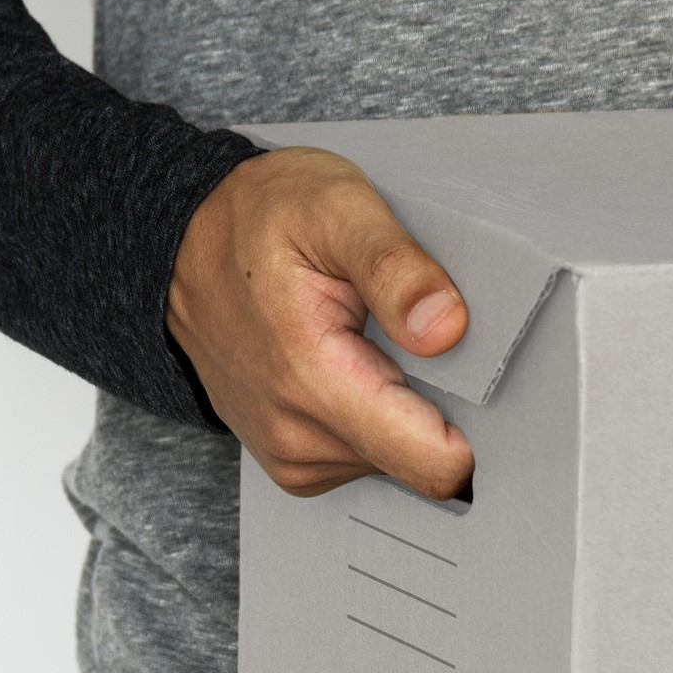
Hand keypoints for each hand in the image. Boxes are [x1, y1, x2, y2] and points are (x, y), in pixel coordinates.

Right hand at [167, 146, 473, 500]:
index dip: (481, 432)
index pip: (433, 463)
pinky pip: (369, 459)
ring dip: (409, 412)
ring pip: (399, 465)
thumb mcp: (336, 207)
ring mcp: (293, 456)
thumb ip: (396, 266)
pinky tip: (364, 368)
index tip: (493, 386)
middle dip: (447, 413)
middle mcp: (300, 437)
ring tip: (384, 346)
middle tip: (432, 343)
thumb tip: (447, 327)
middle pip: (425, 465)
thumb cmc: (260, 217)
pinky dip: (381, 420)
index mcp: (315, 381)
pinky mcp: (293, 461)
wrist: (178, 243)